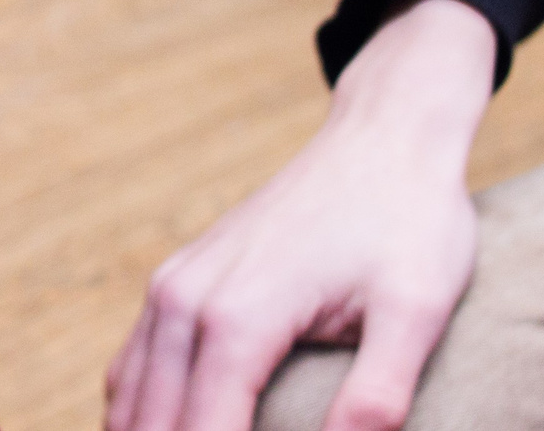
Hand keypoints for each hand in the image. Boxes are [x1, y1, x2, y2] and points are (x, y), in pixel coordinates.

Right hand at [105, 0, 496, 430]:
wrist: (382, 140)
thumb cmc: (411, 223)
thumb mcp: (415, 311)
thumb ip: (377, 396)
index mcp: (239, 316)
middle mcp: (186, 301)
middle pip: (150, 428)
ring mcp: (172, 285)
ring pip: (128, 401)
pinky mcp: (177, 280)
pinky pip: (133, 366)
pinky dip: (136, 417)